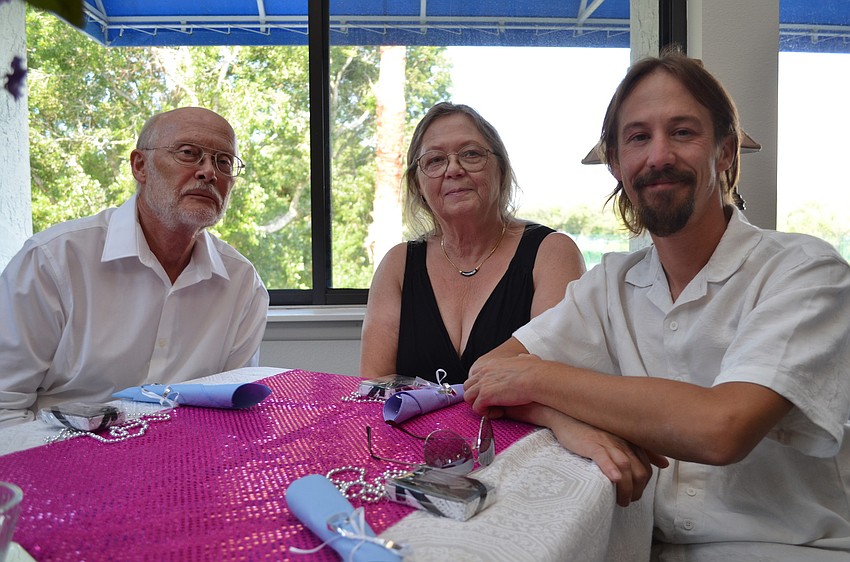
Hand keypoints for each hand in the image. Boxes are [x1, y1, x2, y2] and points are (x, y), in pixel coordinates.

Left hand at [464, 353, 544, 415]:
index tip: (493, 393)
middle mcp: (484, 372)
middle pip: (468, 385)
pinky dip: (486, 413)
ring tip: (493, 409)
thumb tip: (524, 358)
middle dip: (476, 396)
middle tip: (490, 403)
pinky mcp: (485, 396)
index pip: (476, 375)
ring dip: (479, 404)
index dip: (481, 386)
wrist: (536, 378)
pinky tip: (499, 413)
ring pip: (468, 397)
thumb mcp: (527, 359)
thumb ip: (522, 359)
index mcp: (492, 364)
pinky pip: (477, 408)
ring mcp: (483, 384)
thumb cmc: (536, 371)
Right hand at [511, 404, 667, 506]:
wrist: (566, 417)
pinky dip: (610, 467)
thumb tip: (664, 463)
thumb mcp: (620, 440)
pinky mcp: (590, 443)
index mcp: (630, 442)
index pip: (646, 469)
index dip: (643, 486)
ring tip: (621, 501)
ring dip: (626, 488)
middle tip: (627, 501)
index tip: (634, 495)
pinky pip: (603, 456)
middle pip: (639, 471)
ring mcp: (606, 442)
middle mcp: (622, 441)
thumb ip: (644, 451)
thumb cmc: (592, 431)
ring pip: (625, 466)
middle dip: (637, 491)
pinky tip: (613, 478)